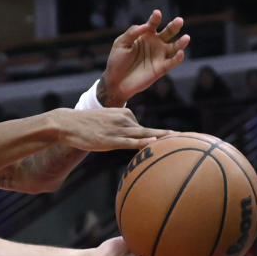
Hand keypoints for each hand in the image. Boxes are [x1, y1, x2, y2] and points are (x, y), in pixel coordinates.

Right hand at [51, 108, 169, 150]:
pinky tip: (154, 142)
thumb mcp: (104, 123)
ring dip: (162, 138)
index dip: (158, 136)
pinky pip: (130, 141)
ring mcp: (118, 130)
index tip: (178, 138)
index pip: (143, 128)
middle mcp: (124, 120)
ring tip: (180, 140)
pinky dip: (142, 141)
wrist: (66, 123)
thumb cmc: (85, 125)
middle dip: (169, 135)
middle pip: (150, 130)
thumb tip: (125, 141)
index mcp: (124, 114)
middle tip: (189, 137)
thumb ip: (118, 129)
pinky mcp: (110, 140)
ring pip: (144, 134)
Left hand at [101, 10, 189, 105]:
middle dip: (174, 26)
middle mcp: (155, 43)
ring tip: (186, 37)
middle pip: (168, 32)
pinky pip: (172, 62)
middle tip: (179, 20)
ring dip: (181, 42)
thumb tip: (146, 25)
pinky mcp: (161, 68)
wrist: (116, 81)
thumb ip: (132, 33)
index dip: (155, 18)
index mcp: (145, 35)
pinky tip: (180, 53)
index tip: (157, 14)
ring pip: (175, 47)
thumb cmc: (117, 61)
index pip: (153, 24)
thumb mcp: (121, 44)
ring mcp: (159, 55)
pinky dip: (178, 58)